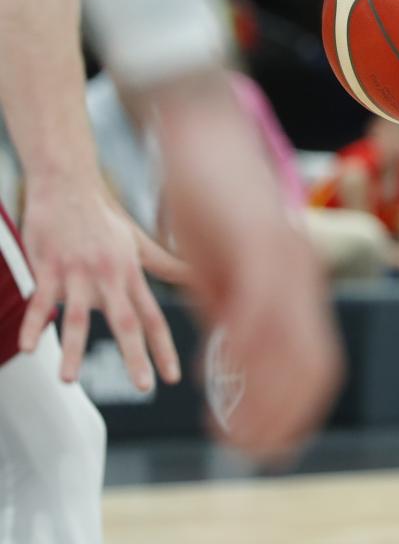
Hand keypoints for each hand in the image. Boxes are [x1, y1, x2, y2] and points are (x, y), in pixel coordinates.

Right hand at [17, 181, 180, 391]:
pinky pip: (41, 300)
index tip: (171, 377)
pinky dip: (35, 324)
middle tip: (143, 385)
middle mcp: (109, 277)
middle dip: (135, 355)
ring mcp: (78, 273)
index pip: (152, 317)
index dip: (163, 347)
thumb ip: (164, 264)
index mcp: (131, 274)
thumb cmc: (103, 216)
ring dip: (74, 349)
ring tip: (69, 380)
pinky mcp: (48, 266)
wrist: (68, 184)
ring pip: (78, 316)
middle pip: (126, 321)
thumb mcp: (138, 242)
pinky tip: (30, 347)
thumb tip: (197, 273)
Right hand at [152, 77, 341, 460]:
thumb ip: (228, 309)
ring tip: (235, 433)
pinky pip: (259, 315)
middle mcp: (303, 277)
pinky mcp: (260, 249)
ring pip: (291, 351)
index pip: (316, 362)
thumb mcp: (219, 268)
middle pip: (316, 368)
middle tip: (258, 451)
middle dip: (288, 417)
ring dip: (264, 400)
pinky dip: (245, 358)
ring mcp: (286, 264)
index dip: (299, 406)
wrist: (202, 131)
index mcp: (298, 284)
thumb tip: (230, 355)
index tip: (275, 438)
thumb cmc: (209, 196)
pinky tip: (225, 379)